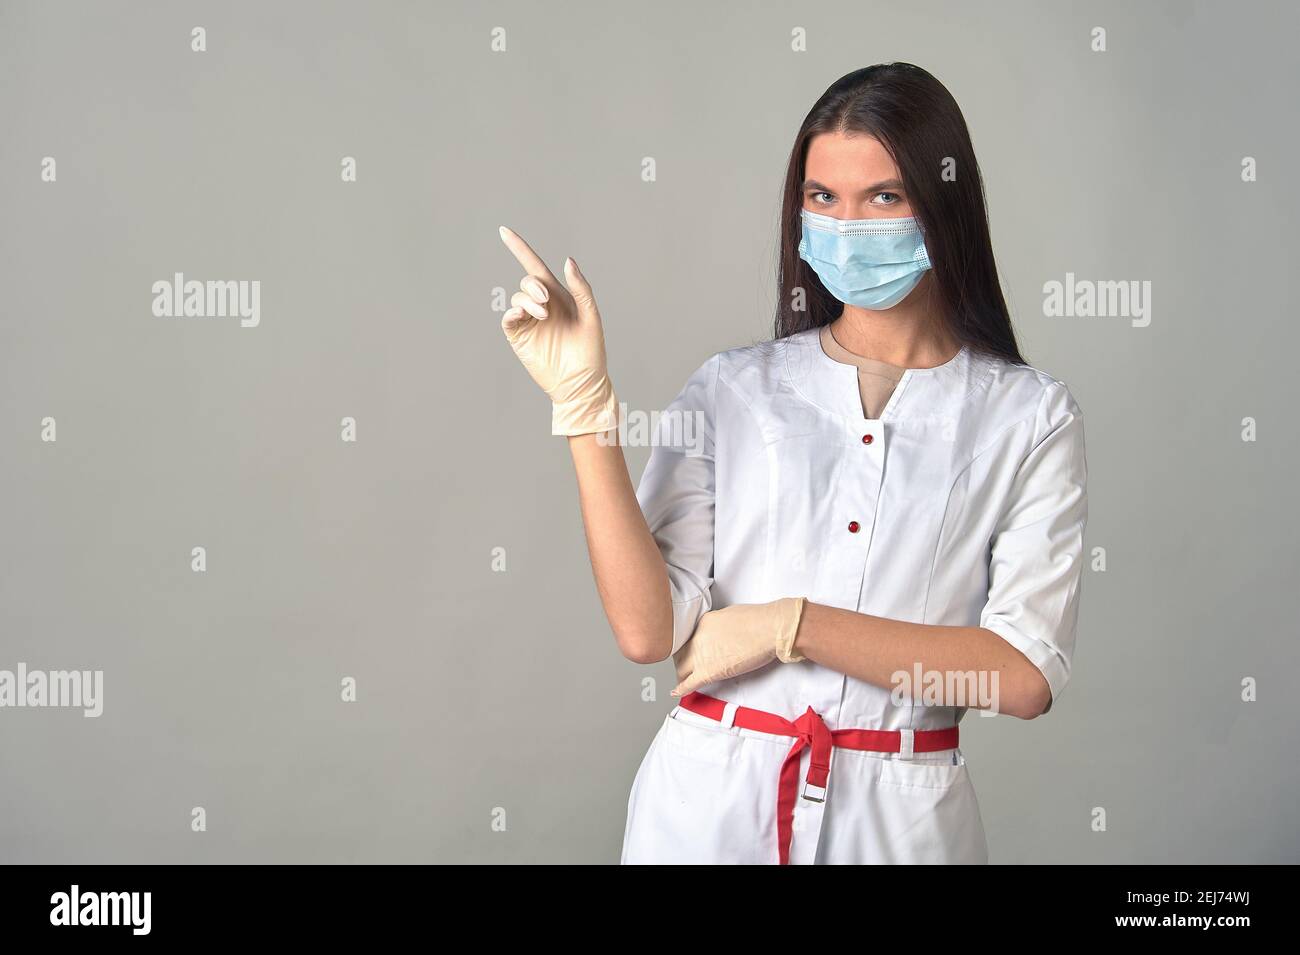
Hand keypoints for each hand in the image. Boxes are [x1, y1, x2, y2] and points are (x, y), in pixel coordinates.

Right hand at [498, 225, 618, 435]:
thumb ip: (580, 288)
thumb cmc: (591, 352)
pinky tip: (525, 317)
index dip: (519, 248)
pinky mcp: (519, 337)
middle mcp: (542, 305)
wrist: (581, 383)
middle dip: (533, 286)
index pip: (535, 266)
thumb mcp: (591, 316)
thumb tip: (567, 260)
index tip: (504, 230)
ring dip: (528, 300)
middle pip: (527, 281)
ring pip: (517, 298)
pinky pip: (508, 318)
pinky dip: (513, 313)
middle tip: (545, 302)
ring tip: (543, 314)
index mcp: (559, 296)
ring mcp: (529, 321)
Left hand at [670, 597, 807, 696]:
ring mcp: (701, 655)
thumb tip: (718, 633)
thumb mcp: (729, 614)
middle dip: (682, 661)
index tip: (691, 652)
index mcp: (702, 623)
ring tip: (684, 680)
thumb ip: (718, 625)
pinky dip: (681, 689)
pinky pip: (689, 683)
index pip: (688, 638)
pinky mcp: (709, 671)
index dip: (689, 647)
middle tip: (686, 667)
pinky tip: (676, 692)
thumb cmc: (757, 620)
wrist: (768, 629)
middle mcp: (697, 638)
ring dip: (682, 675)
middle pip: (680, 653)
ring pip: (682, 669)